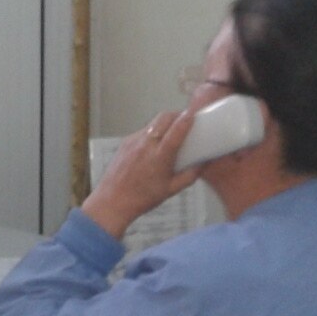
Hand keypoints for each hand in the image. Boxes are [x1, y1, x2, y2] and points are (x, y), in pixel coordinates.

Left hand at [81, 109, 199, 239]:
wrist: (113, 201)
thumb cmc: (141, 198)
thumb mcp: (172, 189)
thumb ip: (190, 175)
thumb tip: (202, 164)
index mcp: (160, 156)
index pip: (176, 130)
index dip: (186, 119)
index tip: (193, 114)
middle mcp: (146, 145)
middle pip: (164, 117)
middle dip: (176, 115)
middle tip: (183, 121)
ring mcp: (134, 142)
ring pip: (153, 123)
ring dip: (164, 123)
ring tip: (169, 134)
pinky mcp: (125, 142)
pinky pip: (142, 131)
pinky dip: (151, 133)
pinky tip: (153, 146)